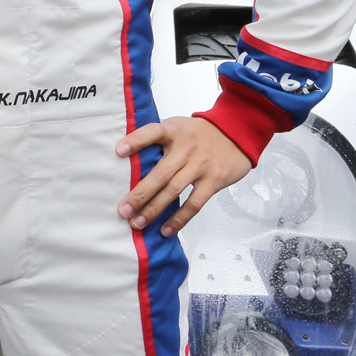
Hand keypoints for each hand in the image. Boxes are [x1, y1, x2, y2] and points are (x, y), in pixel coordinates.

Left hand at [117, 116, 253, 236]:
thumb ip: (159, 136)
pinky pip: (193, 203)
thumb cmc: (201, 132)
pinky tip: (165, 229)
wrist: (236, 131)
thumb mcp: (179, 125)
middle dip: (140, 194)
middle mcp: (186, 148)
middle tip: (123, 210)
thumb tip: (128, 152)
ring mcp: (200, 166)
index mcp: (174, 131)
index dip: (136, 140)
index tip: (119, 151)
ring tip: (138, 222)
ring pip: (173, 191)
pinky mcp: (213, 181)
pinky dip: (179, 219)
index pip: (152, 132)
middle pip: (160, 173)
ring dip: (154, 209)